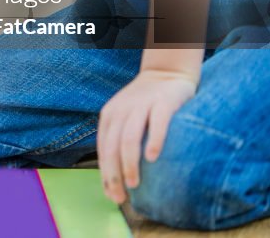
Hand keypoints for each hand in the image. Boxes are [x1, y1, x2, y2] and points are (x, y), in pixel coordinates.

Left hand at [97, 69, 197, 202]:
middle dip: (113, 174)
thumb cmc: (146, 104)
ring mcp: (142, 105)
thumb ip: (120, 140)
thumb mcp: (126, 118)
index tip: (111, 196)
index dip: (105, 174)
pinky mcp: (163, 102)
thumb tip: (119, 177)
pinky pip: (157, 123)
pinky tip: (152, 158)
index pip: (103, 149)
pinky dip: (154, 141)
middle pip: (112, 146)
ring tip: (133, 183)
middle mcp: (122, 110)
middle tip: (120, 197)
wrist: (167, 73)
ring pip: (129, 137)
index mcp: (109, 116)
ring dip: (129, 163)